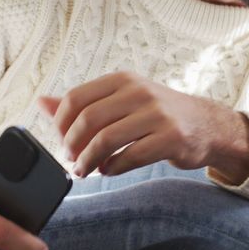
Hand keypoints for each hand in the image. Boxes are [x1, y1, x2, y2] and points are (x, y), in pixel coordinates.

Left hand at [40, 71, 248, 181]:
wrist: (207, 125)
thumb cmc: (159, 113)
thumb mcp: (123, 100)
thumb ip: (84, 103)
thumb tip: (41, 102)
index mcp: (124, 80)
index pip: (76, 98)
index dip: (60, 125)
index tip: (62, 141)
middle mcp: (140, 92)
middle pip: (88, 120)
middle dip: (71, 146)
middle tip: (71, 160)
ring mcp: (158, 114)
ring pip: (105, 140)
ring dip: (88, 162)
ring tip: (85, 170)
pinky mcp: (171, 138)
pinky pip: (128, 157)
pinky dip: (112, 168)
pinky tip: (110, 169)